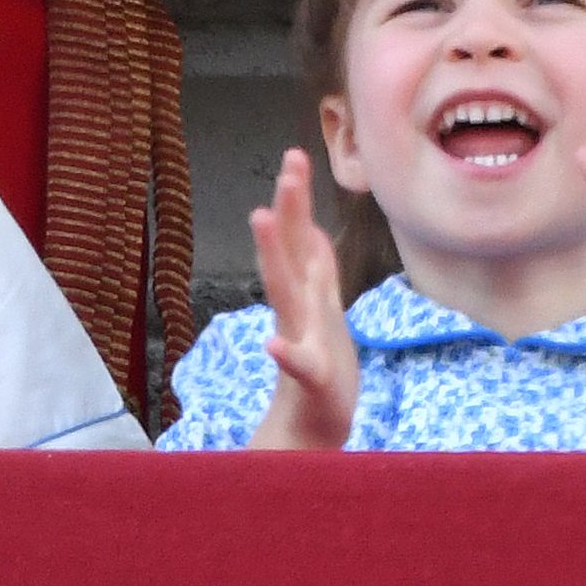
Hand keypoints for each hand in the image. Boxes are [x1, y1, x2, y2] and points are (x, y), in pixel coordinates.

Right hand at [247, 149, 357, 449]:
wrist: (312, 430)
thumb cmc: (322, 368)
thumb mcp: (325, 311)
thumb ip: (316, 270)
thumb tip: (312, 230)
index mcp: (306, 295)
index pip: (299, 238)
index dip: (296, 199)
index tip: (296, 154)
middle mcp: (298, 311)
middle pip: (289, 253)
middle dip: (288, 210)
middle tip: (289, 168)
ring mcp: (300, 341)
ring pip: (286, 294)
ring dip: (273, 257)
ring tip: (260, 217)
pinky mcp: (310, 379)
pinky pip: (297, 364)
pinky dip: (286, 353)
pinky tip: (273, 344)